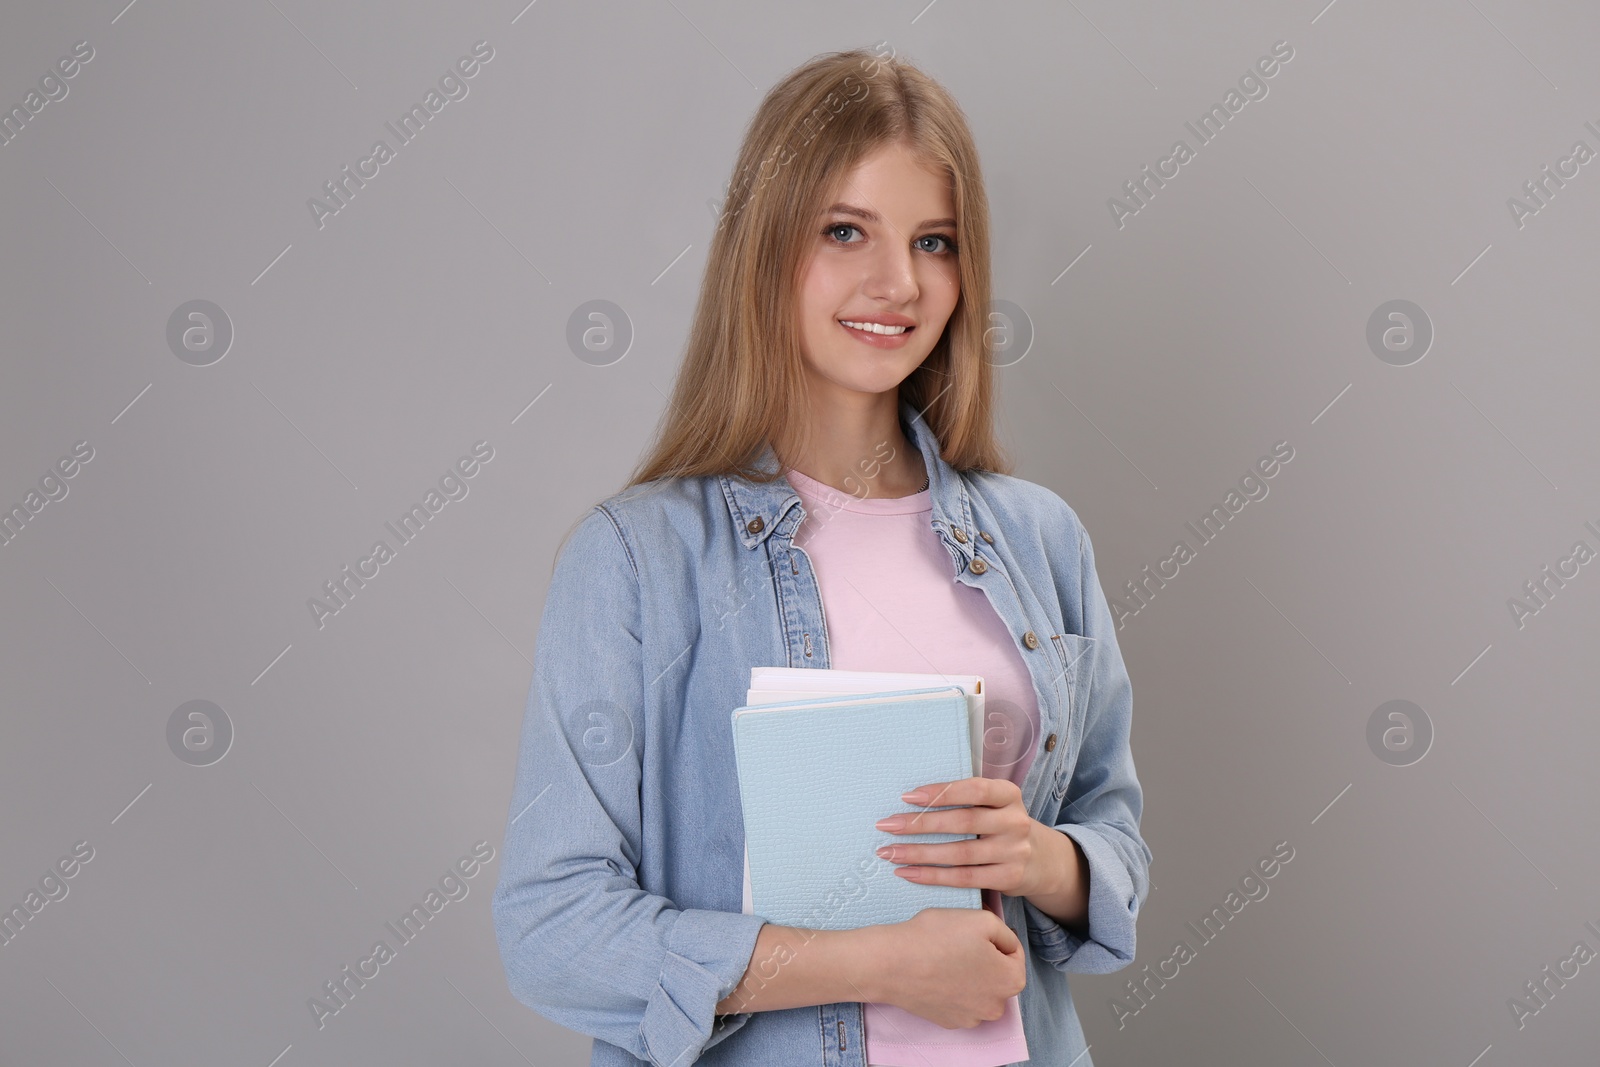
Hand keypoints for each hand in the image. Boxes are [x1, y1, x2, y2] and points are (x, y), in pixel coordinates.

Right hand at [864, 908, 1024, 1028]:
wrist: (892, 963)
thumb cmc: (937, 938)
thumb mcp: (982, 919)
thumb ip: (1006, 932)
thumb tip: (1008, 943)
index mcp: (1010, 981)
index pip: (1014, 953)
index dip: (995, 937)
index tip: (974, 932)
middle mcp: (996, 1007)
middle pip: (998, 975)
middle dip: (985, 959)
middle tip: (959, 943)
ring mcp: (971, 1018)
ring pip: (979, 989)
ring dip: (969, 975)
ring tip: (946, 957)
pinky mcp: (949, 1021)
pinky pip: (959, 1001)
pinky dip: (952, 988)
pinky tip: (937, 973)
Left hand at [874, 777, 1058, 897]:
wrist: (1041, 859)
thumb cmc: (1001, 825)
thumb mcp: (995, 805)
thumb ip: (966, 800)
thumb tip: (911, 800)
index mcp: (1009, 795)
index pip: (975, 789)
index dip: (942, 792)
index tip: (908, 797)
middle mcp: (1015, 822)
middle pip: (963, 822)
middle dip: (920, 824)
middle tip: (887, 826)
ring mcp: (1014, 852)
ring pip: (960, 853)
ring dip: (919, 853)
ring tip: (889, 852)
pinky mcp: (1009, 878)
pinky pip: (964, 878)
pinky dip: (932, 876)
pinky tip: (908, 872)